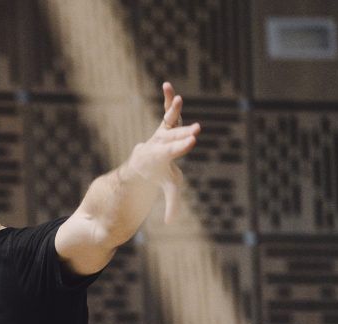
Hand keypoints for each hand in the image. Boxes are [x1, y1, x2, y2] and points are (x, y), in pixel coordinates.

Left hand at [125, 82, 199, 223]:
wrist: (143, 161)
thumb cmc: (158, 174)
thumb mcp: (168, 187)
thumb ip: (171, 204)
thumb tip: (169, 224)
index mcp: (161, 158)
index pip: (171, 153)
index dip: (179, 147)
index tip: (190, 141)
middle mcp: (160, 144)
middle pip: (172, 138)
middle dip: (182, 135)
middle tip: (194, 130)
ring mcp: (162, 133)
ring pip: (168, 121)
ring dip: (174, 111)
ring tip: (178, 99)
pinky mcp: (165, 125)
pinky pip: (167, 111)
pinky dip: (169, 99)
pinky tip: (167, 85)